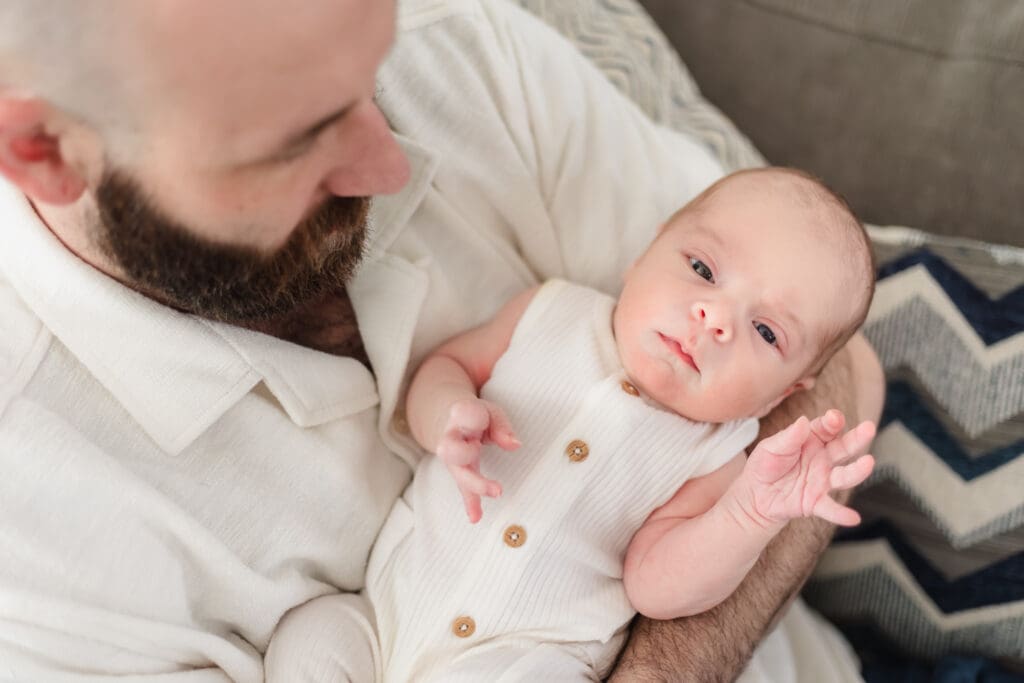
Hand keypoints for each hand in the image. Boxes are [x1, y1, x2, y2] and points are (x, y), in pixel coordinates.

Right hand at [436, 398, 519, 522]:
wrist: (452, 422)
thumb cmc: (477, 417)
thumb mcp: (490, 413)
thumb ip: (501, 427)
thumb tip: (515, 445)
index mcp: (461, 417)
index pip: (462, 414)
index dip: (469, 417)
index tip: (481, 420)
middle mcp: (453, 439)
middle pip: (451, 450)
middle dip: (463, 453)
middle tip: (478, 450)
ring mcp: (455, 459)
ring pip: (459, 473)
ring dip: (476, 483)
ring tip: (498, 491)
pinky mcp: (461, 473)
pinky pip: (464, 490)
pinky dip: (471, 503)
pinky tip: (476, 517)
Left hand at [739, 409, 874, 526]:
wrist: (755, 494)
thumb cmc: (765, 465)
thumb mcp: (771, 447)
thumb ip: (788, 437)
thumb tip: (803, 421)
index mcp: (812, 440)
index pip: (827, 428)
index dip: (832, 422)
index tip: (834, 418)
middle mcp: (823, 459)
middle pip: (844, 448)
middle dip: (857, 438)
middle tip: (869, 428)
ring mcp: (822, 481)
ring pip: (844, 476)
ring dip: (857, 471)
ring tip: (868, 463)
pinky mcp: (816, 502)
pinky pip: (830, 508)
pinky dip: (841, 514)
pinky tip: (853, 518)